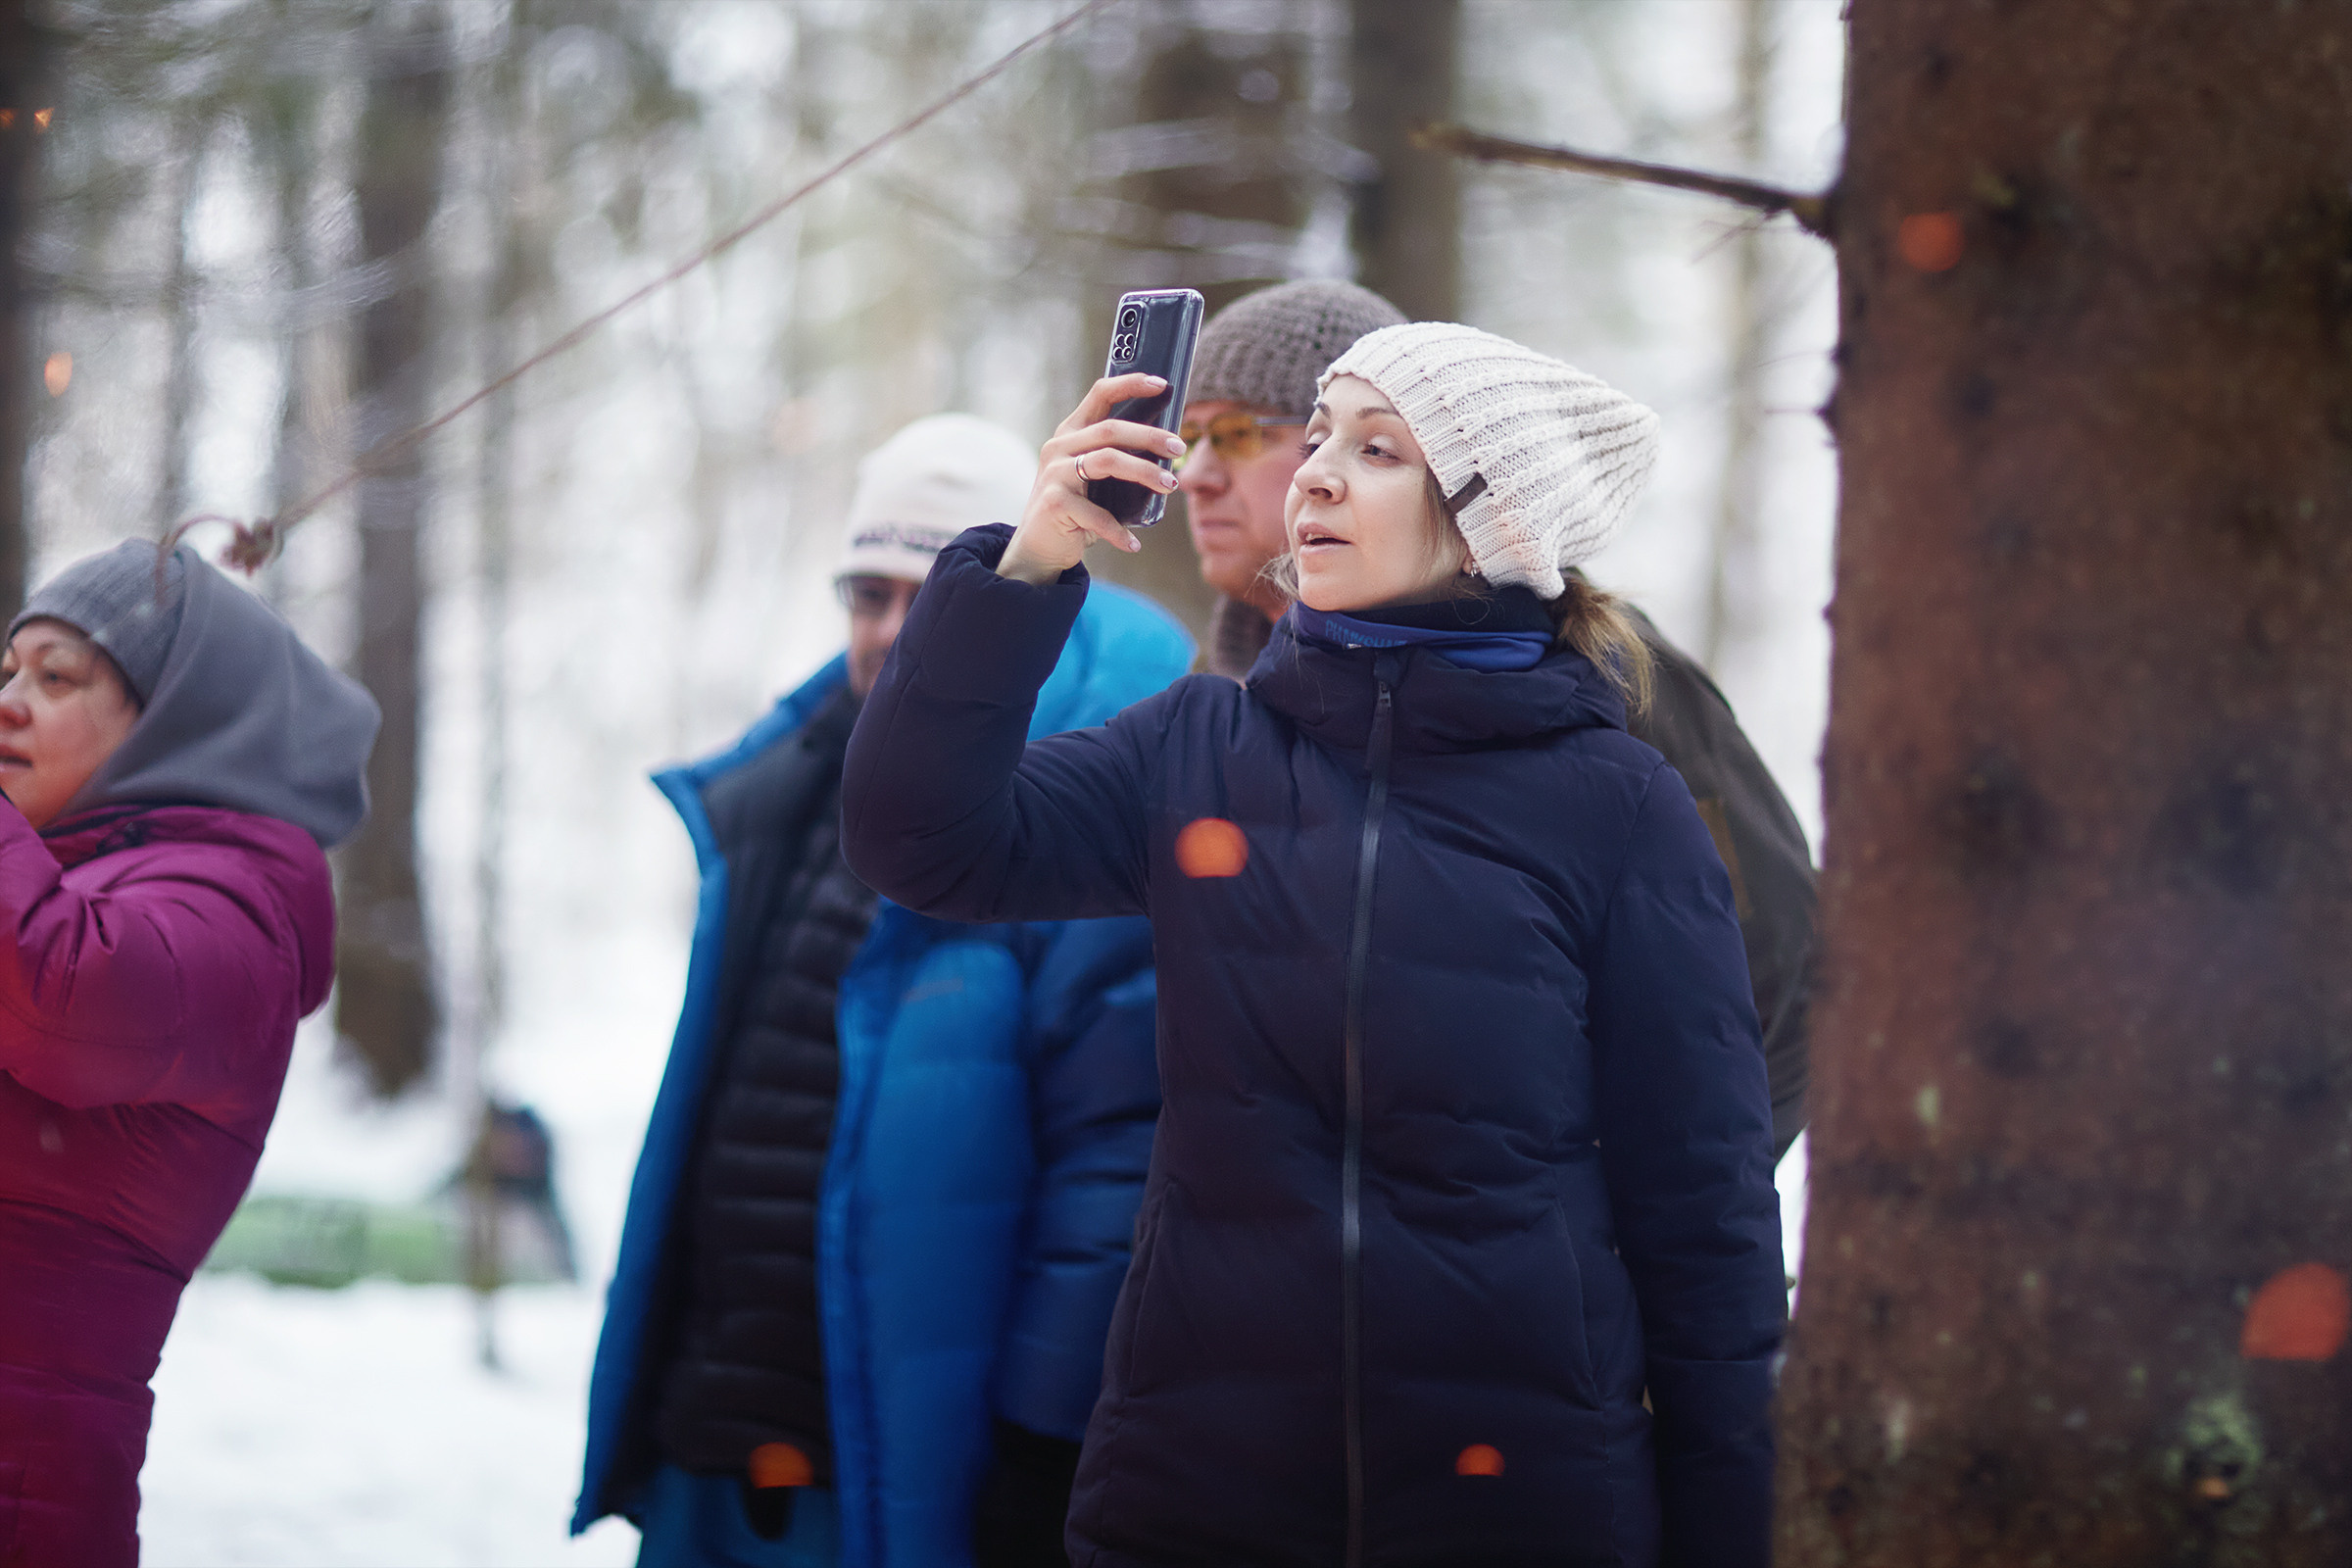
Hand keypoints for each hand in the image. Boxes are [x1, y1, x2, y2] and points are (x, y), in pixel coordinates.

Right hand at [999, 373, 1186, 584]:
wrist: (1039, 546)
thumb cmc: (1077, 508)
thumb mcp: (1091, 475)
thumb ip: (1115, 457)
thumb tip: (1166, 448)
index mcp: (1071, 433)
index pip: (1100, 395)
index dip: (1130, 384)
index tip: (1161, 384)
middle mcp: (1059, 447)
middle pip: (1112, 429)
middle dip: (1151, 436)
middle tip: (1179, 448)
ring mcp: (1055, 473)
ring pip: (1108, 461)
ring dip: (1145, 472)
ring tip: (1169, 486)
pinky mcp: (1055, 502)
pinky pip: (1097, 515)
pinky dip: (1119, 531)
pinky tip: (1133, 544)